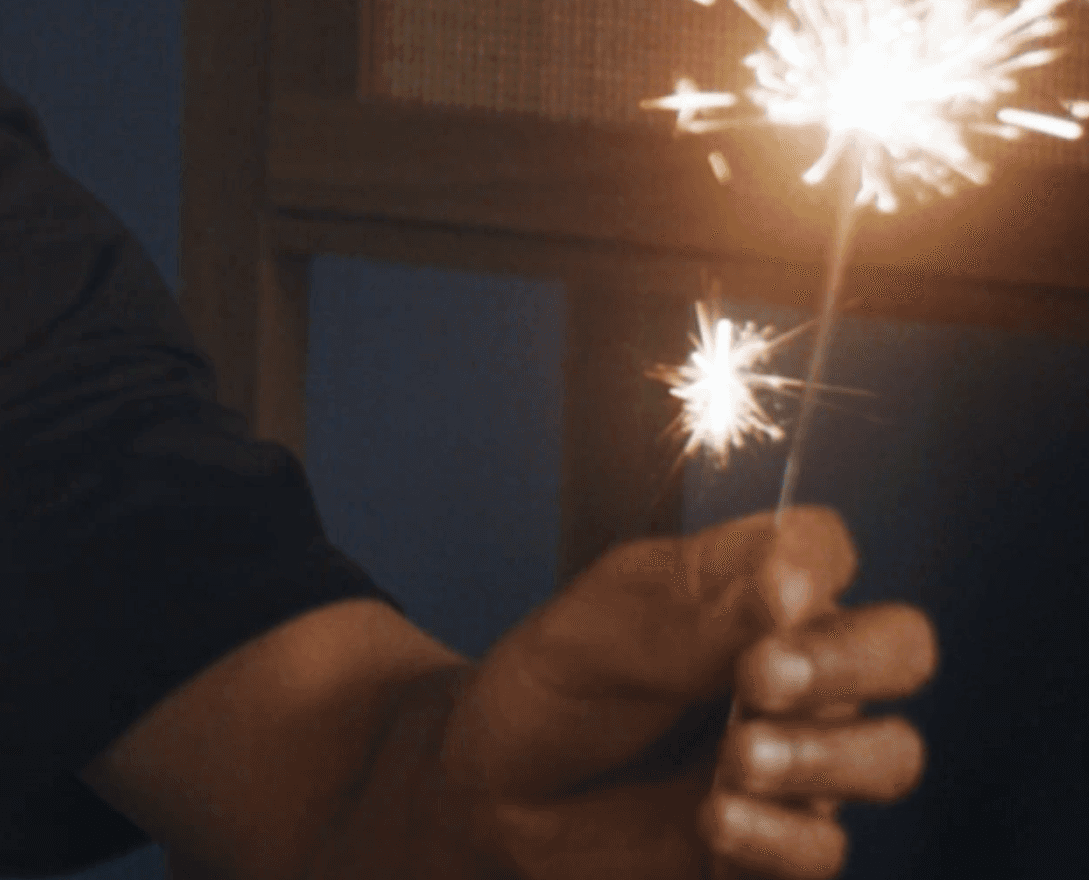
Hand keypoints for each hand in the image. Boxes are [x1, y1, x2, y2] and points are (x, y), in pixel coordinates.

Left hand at [435, 506, 933, 879]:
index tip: (769, 593)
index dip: (816, 564)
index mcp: (747, 593)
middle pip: (899, 648)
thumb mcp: (595, 630)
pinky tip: (712, 818)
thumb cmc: (552, 688)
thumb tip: (792, 583)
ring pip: (888, 755)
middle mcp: (796, 671)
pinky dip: (776, 834)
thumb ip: (693, 611)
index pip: (824, 548)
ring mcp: (800, 758)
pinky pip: (824, 847)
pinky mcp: (781, 842)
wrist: (497, 793)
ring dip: (818, 756)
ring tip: (734, 758)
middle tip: (761, 678)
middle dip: (850, 663)